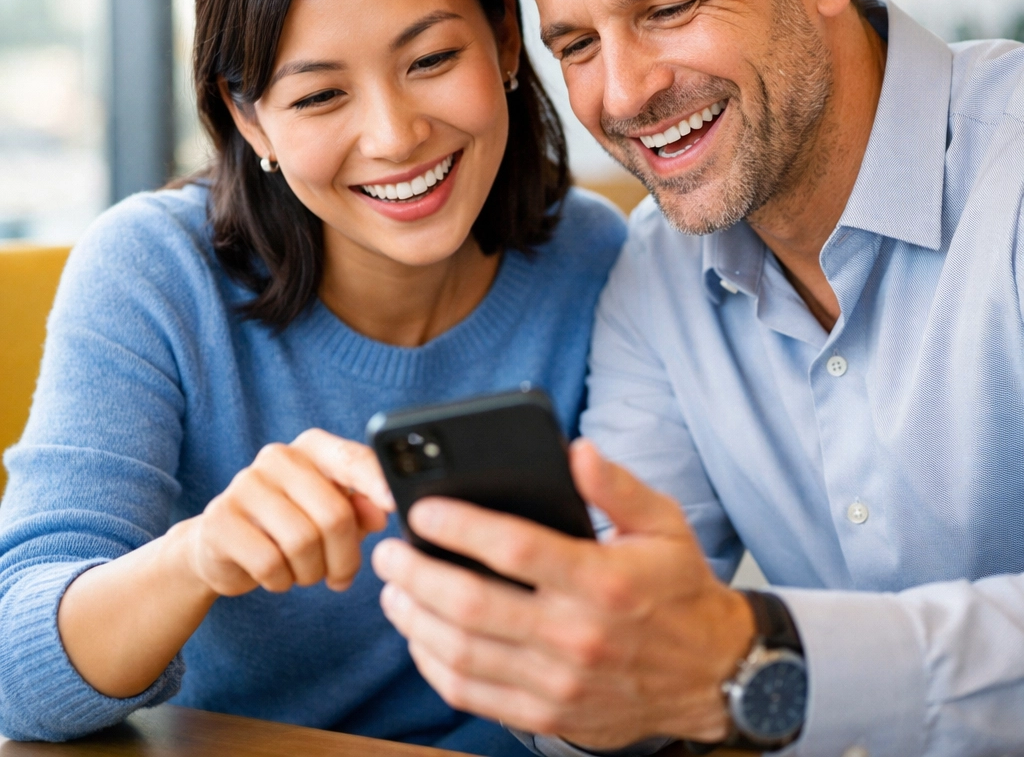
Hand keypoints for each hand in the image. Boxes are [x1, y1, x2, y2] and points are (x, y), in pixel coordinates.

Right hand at [188, 429, 392, 596]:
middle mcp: (278, 457)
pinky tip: (277, 575)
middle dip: (345, 557)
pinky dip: (282, 580)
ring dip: (312, 572)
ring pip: (303, 542)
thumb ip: (361, 508)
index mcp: (312, 447)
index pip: (352, 458)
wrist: (221, 545)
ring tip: (305, 573)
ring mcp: (245, 484)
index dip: (376, 482)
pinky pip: (270, 563)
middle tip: (341, 576)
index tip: (393, 505)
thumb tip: (382, 512)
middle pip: (333, 514)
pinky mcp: (221, 519)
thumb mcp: (331, 513)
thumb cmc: (291, 524)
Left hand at [371, 439, 753, 748]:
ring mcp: (560, 682)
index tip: (422, 510)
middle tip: (390, 552)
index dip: (460, 527)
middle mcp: (577, 635)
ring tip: (393, 591)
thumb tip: (576, 451)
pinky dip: (435, 666)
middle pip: (473, 605)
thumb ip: (616, 486)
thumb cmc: (679, 589)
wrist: (714, 675)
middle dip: (417, 575)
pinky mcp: (550, 713)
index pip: (515, 549)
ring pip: (464, 653)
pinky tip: (420, 637)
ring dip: (415, 620)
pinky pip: (475, 694)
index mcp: (602, 581)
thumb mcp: (663, 524)